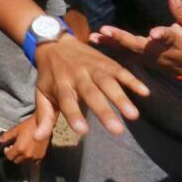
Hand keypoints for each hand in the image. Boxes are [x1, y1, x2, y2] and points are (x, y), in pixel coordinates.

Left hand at [0, 116, 48, 162]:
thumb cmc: (28, 125)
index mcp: (19, 149)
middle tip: (15, 148)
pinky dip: (31, 158)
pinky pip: (34, 162)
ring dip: (23, 157)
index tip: (8, 147)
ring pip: (25, 162)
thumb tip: (0, 140)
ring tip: (23, 149)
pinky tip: (31, 151)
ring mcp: (34, 157)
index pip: (9, 157)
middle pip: (17, 160)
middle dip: (15, 155)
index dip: (7, 152)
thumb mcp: (15, 129)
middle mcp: (26, 155)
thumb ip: (7, 136)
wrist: (42, 124)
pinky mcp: (41, 156)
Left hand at [32, 34, 148, 139]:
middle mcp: (77, 75)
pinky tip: (145, 92)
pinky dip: (132, 80)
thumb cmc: (50, 74)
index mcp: (60, 84)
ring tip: (133, 116)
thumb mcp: (41, 93)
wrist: (55, 43)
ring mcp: (93, 67)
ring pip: (108, 82)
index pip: (66, 102)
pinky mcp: (106, 62)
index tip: (82, 131)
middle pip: (91, 93)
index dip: (74, 115)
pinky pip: (121, 70)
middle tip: (117, 131)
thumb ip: (43, 116)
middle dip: (104, 111)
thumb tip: (37, 138)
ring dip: (121, 98)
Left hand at [90, 0, 181, 82]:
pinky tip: (95, 41)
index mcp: (175, 42)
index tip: (154, 33)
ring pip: (128, 52)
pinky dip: (110, 49)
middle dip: (121, 39)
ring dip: (110, 44)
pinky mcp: (143, 61)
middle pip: (139, 46)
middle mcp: (159, 51)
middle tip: (105, 30)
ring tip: (93, 37)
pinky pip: (125, 55)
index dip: (161, 35)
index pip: (168, 37)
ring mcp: (149, 58)